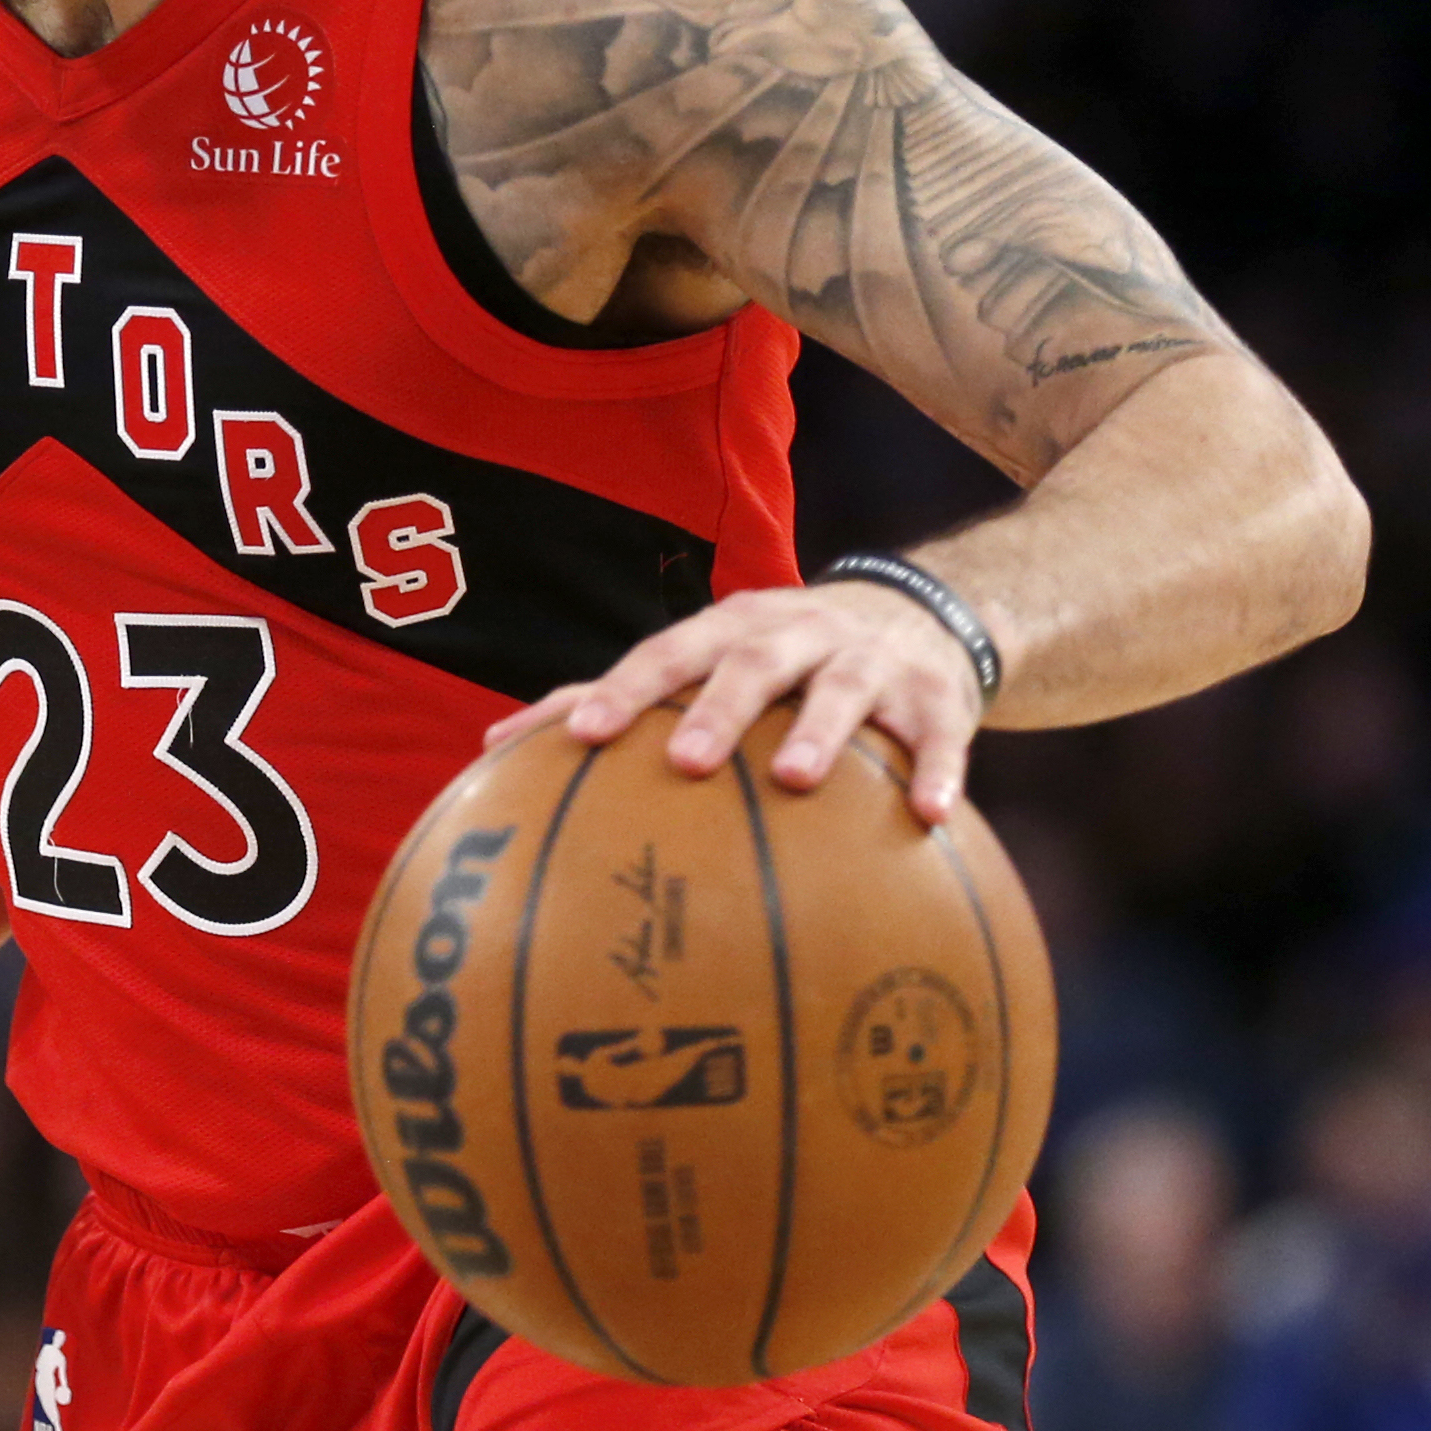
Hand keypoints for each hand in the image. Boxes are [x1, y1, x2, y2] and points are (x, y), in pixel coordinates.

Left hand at [480, 581, 992, 823]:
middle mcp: (795, 634)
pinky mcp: (936, 695)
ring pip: (841, 690)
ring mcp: (867, 660)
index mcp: (729, 629)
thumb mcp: (707, 658)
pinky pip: (941, 734)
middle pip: (749, 663)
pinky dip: (938, 771)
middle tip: (686, 761)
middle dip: (717, 708)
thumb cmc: (779, 657)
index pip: (665, 653)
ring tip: (797, 781)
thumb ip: (614, 700)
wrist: (921, 613)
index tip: (581, 735)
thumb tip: (490, 746)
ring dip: (819, 732)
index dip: (624, 690)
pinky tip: (932, 817)